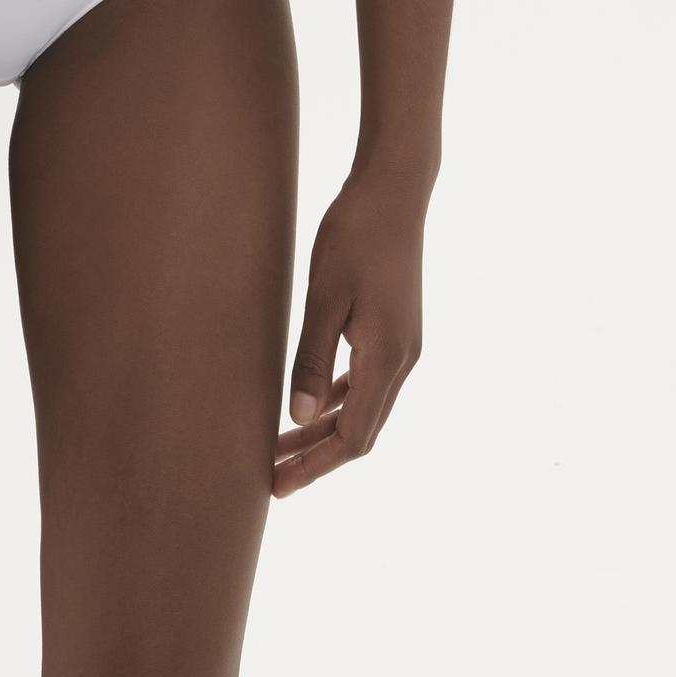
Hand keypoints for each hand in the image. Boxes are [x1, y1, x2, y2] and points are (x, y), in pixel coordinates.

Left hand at [274, 168, 428, 496]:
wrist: (395, 190)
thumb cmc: (355, 235)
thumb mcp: (325, 297)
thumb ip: (311, 359)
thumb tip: (297, 417)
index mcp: (388, 359)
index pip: (353, 437)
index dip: (315, 466)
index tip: (279, 485)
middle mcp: (402, 361)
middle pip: (360, 431)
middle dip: (316, 458)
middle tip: (272, 479)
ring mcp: (402, 346)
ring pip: (363, 407)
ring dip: (324, 430)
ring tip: (280, 444)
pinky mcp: (395, 329)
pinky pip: (366, 380)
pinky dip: (337, 399)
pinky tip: (309, 400)